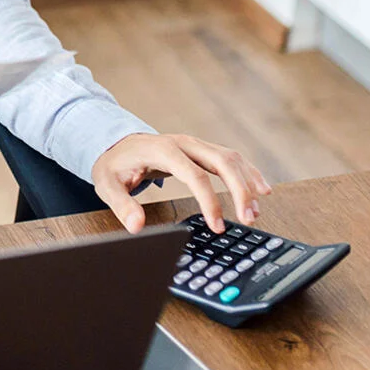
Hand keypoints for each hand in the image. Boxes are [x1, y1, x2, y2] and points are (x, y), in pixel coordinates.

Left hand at [91, 132, 271, 234]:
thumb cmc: (114, 165)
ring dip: (248, 182)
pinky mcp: (201, 149)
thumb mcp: (107, 184)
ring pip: (230, 158)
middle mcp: (183, 143)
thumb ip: (121, 204)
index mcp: (162, 150)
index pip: (194, 175)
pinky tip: (262, 189)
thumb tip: (137, 226)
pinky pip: (230, 158)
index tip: (217, 226)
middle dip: (240, 189)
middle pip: (221, 161)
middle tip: (249, 219)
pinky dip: (248, 172)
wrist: (115, 144)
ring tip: (256, 212)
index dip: (210, 201)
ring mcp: (194, 144)